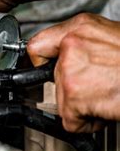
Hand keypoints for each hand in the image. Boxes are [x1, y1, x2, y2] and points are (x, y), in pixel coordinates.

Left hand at [27, 13, 119, 132]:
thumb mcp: (112, 38)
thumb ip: (85, 45)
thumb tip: (70, 56)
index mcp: (81, 27)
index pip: (38, 45)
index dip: (40, 62)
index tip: (42, 70)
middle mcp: (71, 44)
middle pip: (52, 78)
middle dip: (73, 88)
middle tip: (100, 87)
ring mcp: (69, 69)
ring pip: (62, 100)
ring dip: (83, 106)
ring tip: (108, 95)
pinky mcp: (73, 95)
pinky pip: (70, 121)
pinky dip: (88, 123)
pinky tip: (107, 109)